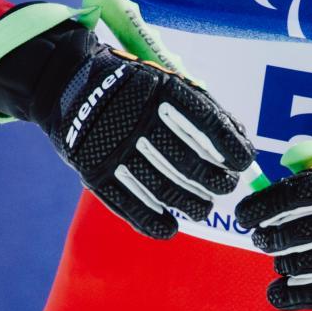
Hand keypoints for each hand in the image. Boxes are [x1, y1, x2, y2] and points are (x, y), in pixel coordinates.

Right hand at [0, 6, 253, 238]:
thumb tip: (242, 141)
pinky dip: (150, 221)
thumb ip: (205, 108)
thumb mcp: (167, 82)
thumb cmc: (134, 87)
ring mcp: (112, 145)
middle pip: (187, 160)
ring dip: (190, 203)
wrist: (68, 82)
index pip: (206, 121)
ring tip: (205, 208)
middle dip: (215, 180)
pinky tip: (170, 228)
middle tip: (225, 187)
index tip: (243, 162)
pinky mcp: (92, 169)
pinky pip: (125, 203)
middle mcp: (136, 117)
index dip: (229, 146)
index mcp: (160, 89)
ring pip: (161, 186)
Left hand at [235, 163, 311, 310]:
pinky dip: (287, 294)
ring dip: (281, 263)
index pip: (298, 193)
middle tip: (261, 239)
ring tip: (282, 258)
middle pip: (292, 233)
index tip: (243, 214)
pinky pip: (310, 294)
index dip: (264, 205)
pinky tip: (279, 289)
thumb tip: (280, 166)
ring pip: (296, 265)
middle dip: (267, 238)